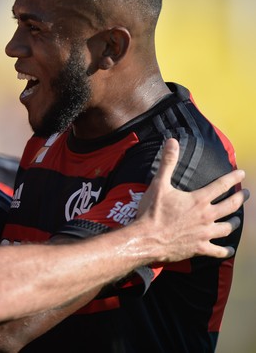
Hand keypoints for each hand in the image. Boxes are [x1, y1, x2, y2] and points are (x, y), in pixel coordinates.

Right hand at [135, 138, 247, 261]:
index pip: (222, 185)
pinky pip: (219, 251)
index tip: (241, 173)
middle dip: (241, 198)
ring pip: (228, 227)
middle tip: (246, 193)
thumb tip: (172, 141)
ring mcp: (205, 234)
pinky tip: (230, 250)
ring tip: (237, 219)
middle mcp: (206, 216)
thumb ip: (168, 162)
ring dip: (235, 222)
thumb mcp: (158, 184)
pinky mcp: (200, 248)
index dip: (233, 177)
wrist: (146, 239)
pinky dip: (226, 251)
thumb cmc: (152, 212)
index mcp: (198, 200)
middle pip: (231, 206)